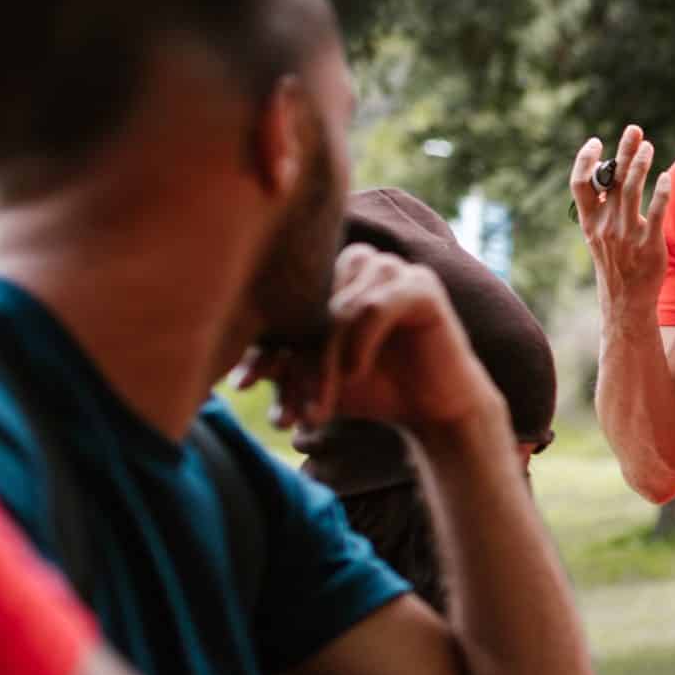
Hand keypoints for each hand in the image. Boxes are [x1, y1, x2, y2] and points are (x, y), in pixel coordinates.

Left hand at [245, 244, 499, 433]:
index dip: (263, 344)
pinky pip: (376, 307)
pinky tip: (357, 373)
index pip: (285, 303)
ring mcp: (393, 270)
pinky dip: (360, 343)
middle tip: (288, 409)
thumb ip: (284, 366)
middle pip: (310, 304)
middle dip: (295, 361)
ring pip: (340, 308)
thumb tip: (238, 374)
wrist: (436, 410)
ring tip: (321, 403)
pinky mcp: (422, 286)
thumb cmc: (376, 390)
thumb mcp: (319, 379)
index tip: (245, 385)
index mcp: (331, 277)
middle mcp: (360, 264)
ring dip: (325, 359)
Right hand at [571, 124, 672, 326]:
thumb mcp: (599, 235)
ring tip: (649, 146)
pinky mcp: (649, 244)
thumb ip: (604, 205)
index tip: (596, 141)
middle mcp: (606, 225)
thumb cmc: (616, 263)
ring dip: (641, 164)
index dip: (585, 160)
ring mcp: (626, 234)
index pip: (579, 184)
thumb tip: (608, 173)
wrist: (626, 300)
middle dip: (623, 150)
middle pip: (611, 178)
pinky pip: (656, 212)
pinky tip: (667, 177)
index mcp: (590, 221)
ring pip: (632, 189)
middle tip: (634, 129)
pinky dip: (661, 192)